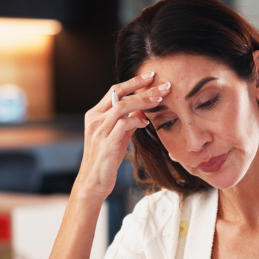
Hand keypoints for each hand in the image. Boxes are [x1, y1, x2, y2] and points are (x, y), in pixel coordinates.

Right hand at [74, 73, 170, 198]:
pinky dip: (136, 120)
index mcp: (95, 114)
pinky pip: (123, 125)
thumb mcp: (117, 136)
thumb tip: (143, 109)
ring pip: (121, 107)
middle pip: (119, 95)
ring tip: (160, 99)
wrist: (93, 182)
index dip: (133, 82)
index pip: (114, 90)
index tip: (151, 75)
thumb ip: (127, 121)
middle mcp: (95, 120)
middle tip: (164, 85)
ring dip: (143, 101)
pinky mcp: (106, 144)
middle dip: (144, 88)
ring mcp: (99, 131)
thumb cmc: (106, 159)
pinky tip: (147, 122)